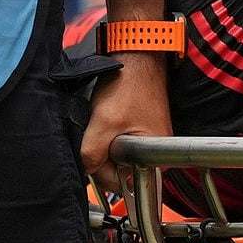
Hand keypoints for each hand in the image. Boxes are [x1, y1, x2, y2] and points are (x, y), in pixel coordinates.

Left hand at [81, 52, 171, 191]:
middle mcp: (156, 154)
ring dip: (103, 142)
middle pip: (117, 169)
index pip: (119, 182)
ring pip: (114, 155)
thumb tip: (85, 169)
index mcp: (157, 159)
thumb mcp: (104, 123)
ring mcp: (148, 142)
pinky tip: (109, 119)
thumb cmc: (130, 86)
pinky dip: (107, 134)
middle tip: (102, 129)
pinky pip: (117, 143)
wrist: (137, 60)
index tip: (98, 147)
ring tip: (107, 120)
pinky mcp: (140, 132)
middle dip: (102, 153)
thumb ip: (91, 154)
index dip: (101, 167)